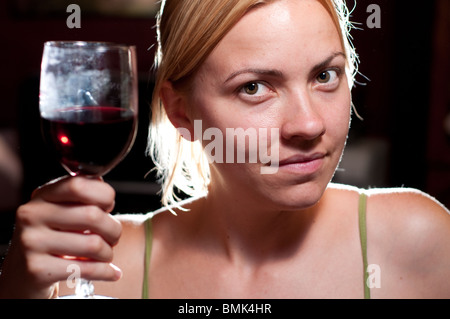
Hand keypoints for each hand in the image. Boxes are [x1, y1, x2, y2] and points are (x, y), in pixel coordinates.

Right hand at [0, 176, 121, 298]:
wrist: (23, 273)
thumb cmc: (52, 236)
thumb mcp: (61, 210)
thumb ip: (81, 195)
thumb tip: (102, 188)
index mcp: (42, 195)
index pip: (79, 185)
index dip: (104, 195)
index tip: (108, 206)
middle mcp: (32, 215)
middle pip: (92, 215)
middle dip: (113, 230)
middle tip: (112, 237)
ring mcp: (31, 243)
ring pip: (93, 244)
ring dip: (108, 253)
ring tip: (105, 254)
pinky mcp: (37, 269)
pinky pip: (87, 269)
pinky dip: (105, 271)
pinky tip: (110, 271)